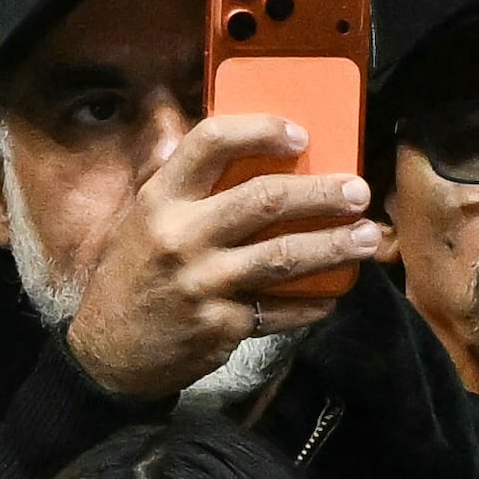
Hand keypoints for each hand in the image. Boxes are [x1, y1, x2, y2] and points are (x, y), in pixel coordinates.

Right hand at [60, 115, 379, 404]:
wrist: (110, 348)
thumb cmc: (136, 273)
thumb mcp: (145, 219)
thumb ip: (189, 188)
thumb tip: (248, 152)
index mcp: (162, 198)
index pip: (212, 143)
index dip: (260, 130)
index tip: (301, 134)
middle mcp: (182, 235)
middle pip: (265, 200)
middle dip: (321, 194)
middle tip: (358, 191)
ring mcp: (203, 283)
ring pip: (283, 257)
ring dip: (334, 246)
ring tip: (368, 237)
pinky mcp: (221, 326)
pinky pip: (280, 310)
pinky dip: (312, 303)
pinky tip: (335, 293)